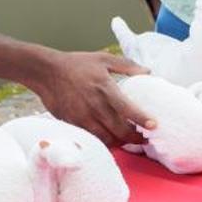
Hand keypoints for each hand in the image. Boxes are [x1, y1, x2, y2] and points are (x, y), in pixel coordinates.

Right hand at [33, 50, 152, 146]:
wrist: (47, 72)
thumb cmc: (77, 64)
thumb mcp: (103, 59)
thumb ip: (127, 66)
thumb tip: (147, 71)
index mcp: (105, 89)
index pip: (127, 109)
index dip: (142, 119)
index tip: (154, 126)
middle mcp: (95, 106)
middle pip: (119, 130)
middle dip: (134, 138)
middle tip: (143, 139)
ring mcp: (83, 117)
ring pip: (106, 139)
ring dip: (120, 142)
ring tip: (128, 140)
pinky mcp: (73, 124)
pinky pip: (92, 138)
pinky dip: (104, 142)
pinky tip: (110, 138)